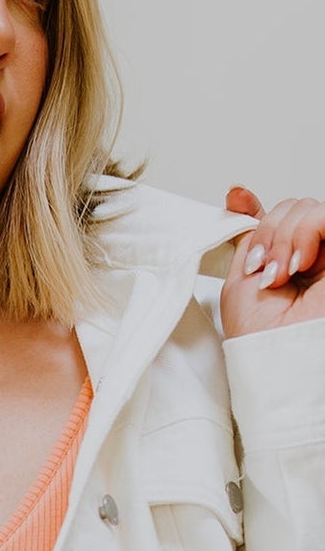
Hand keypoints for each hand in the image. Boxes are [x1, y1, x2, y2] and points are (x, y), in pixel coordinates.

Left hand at [220, 187, 324, 338]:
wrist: (274, 351)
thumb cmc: (257, 331)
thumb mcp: (240, 276)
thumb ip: (247, 238)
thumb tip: (239, 199)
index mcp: (284, 257)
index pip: (277, 216)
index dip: (255, 205)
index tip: (235, 198)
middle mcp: (310, 252)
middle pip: (290, 207)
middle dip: (268, 234)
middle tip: (264, 270)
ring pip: (306, 208)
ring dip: (284, 239)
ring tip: (282, 274)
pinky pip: (324, 215)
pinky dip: (306, 234)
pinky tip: (300, 265)